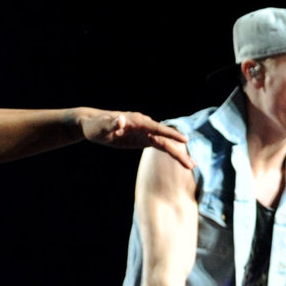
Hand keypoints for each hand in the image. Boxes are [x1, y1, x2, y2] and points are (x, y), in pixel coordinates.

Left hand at [78, 109, 192, 171]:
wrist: (93, 125)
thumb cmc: (96, 125)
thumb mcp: (101, 127)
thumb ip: (111, 124)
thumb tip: (120, 119)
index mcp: (137, 121)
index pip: (157, 128)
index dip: (170, 134)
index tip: (185, 140)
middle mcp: (144, 126)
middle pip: (165, 139)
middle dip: (178, 151)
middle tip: (192, 165)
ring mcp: (145, 132)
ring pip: (165, 143)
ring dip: (178, 154)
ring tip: (191, 166)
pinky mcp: (143, 139)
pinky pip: (160, 146)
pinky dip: (171, 152)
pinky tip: (181, 160)